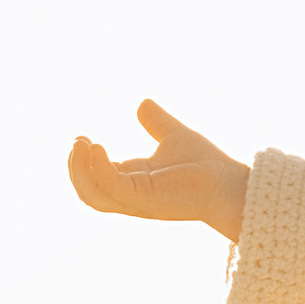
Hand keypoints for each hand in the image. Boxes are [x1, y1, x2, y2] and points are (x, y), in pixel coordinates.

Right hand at [66, 98, 249, 241]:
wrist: (228, 184)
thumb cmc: (206, 166)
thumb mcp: (174, 136)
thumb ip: (156, 122)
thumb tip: (142, 104)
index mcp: (134, 182)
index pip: (97, 178)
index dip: (84, 160)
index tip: (81, 138)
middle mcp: (131, 195)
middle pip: (88, 192)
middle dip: (75, 169)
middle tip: (78, 142)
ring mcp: (136, 199)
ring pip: (93, 195)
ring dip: (79, 172)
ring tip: (80, 145)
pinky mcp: (145, 198)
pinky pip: (112, 186)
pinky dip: (99, 168)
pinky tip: (97, 147)